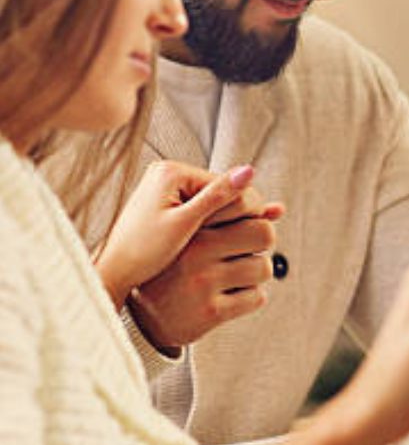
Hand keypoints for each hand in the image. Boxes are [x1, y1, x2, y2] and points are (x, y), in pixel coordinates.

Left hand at [95, 161, 269, 309]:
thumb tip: (250, 171)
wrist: (112, 274)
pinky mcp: (168, 202)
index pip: (225, 183)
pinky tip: (236, 233)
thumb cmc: (141, 252)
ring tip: (253, 236)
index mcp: (170, 171)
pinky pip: (202, 209)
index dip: (243, 208)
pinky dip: (216, 223)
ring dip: (230, 219)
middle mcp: (168, 172)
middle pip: (221, 189)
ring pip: (215, 201)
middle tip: (262, 232)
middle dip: (237, 212)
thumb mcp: (185, 225)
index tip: (256, 233)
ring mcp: (167, 187)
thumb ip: (219, 197)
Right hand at [127, 173, 284, 349]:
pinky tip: (228, 297)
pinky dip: (249, 297)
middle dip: (261, 243)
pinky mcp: (210, 312)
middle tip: (246, 251)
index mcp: (191, 227)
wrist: (143, 318)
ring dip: (255, 273)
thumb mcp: (197, 236)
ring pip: (264, 268)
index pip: (248, 206)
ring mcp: (202, 283)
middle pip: (265, 234)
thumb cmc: (176, 268)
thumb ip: (237, 218)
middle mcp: (195, 252)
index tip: (244, 226)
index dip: (254, 216)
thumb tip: (279, 209)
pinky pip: (257, 297)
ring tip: (232, 276)